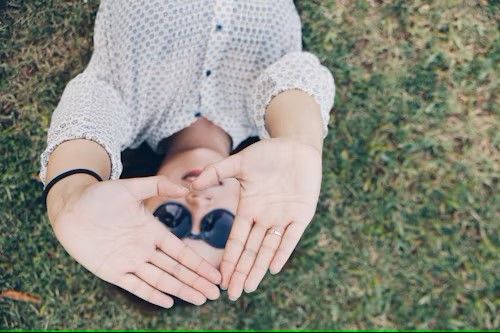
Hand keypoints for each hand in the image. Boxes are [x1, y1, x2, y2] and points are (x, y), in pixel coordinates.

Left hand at [49, 176, 221, 307]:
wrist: (71, 207)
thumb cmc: (100, 195)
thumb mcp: (132, 187)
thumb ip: (158, 185)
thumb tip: (186, 188)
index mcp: (152, 231)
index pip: (181, 252)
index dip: (198, 264)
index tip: (215, 274)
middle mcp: (144, 249)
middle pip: (176, 269)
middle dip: (196, 281)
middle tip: (216, 294)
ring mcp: (129, 261)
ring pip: (161, 279)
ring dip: (181, 289)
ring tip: (200, 299)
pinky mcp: (112, 271)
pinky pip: (135, 286)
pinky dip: (151, 294)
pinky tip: (168, 301)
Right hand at [191, 138, 321, 299]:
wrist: (296, 145)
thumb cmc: (268, 153)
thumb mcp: (239, 162)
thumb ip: (217, 172)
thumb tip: (192, 184)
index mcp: (248, 208)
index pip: (236, 240)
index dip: (229, 258)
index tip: (220, 277)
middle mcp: (264, 217)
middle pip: (251, 250)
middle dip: (241, 272)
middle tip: (232, 294)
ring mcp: (283, 217)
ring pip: (269, 248)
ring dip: (258, 268)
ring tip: (248, 287)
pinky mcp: (302, 213)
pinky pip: (291, 237)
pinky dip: (282, 251)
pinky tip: (273, 268)